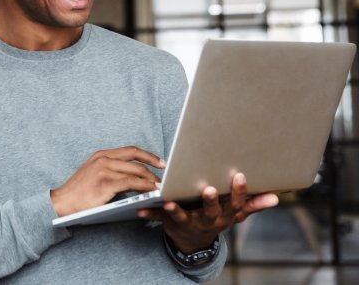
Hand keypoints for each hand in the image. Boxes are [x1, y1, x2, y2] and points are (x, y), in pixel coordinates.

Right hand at [51, 146, 164, 216]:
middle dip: (154, 169)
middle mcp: (103, 159)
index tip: (161, 162)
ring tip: (160, 187)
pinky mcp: (105, 183)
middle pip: (136, 160)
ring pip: (136, 171)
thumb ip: (111, 170)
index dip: (148, 155)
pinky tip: (151, 191)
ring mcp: (104, 170)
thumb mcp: (94, 173)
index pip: (131, 150)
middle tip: (164, 178)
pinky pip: (131, 183)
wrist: (63, 202)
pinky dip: (144, 186)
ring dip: (151, 180)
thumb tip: (132, 175)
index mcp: (101, 155)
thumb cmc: (79, 191)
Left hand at [137, 172, 278, 252]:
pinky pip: (158, 220)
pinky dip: (149, 215)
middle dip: (211, 201)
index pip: (235, 204)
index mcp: (224, 215)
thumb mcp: (235, 213)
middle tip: (209, 189)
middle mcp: (208, 221)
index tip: (239, 175)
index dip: (238, 191)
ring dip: (176, 211)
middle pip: (211, 212)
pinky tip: (139, 210)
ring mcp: (189, 223)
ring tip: (168, 202)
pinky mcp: (170, 223)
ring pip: (183, 217)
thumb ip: (253, 204)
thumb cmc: (216, 217)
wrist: (194, 240)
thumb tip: (276, 197)